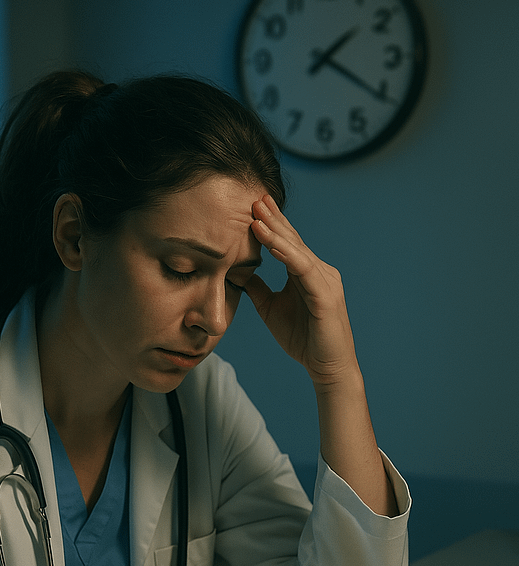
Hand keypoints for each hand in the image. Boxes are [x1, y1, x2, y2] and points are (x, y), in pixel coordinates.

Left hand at [247, 195, 359, 388]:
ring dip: (276, 232)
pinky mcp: (325, 295)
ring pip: (297, 250)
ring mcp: (325, 281)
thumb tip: (238, 272)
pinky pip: (303, 269)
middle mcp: (320, 271)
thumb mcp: (271, 309)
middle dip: (273, 218)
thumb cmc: (303, 340)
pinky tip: (269, 242)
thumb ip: (258, 289)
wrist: (327, 368)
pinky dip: (285, 254)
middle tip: (254, 196)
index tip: (252, 206)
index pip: (288, 243)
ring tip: (256, 214)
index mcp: (307, 273)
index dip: (271, 224)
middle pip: (293, 240)